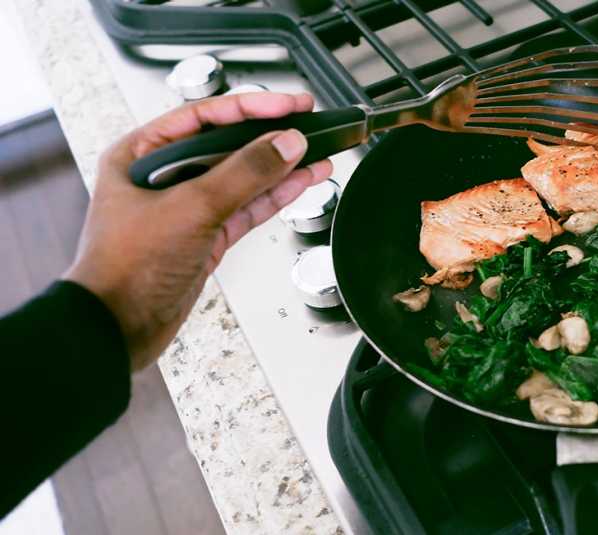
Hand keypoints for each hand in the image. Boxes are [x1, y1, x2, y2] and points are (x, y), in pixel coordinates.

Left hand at [65, 92, 332, 370]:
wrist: (118, 326)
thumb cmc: (125, 267)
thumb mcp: (191, 208)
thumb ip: (244, 173)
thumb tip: (284, 144)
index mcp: (141, 154)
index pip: (205, 116)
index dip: (252, 107)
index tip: (290, 105)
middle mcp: (164, 177)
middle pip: (227, 145)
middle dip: (270, 137)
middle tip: (308, 124)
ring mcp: (187, 208)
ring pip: (243, 178)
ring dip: (280, 167)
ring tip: (317, 153)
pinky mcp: (206, 237)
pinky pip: (247, 208)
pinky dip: (275, 196)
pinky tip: (300, 182)